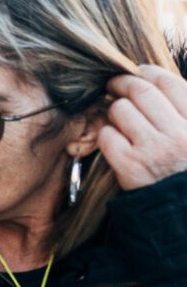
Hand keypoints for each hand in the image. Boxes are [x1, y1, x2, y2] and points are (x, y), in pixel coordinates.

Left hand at [97, 66, 186, 189]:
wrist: (181, 214)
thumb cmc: (185, 171)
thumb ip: (183, 112)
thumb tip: (157, 80)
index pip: (170, 83)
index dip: (150, 72)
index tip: (141, 71)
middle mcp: (179, 135)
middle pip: (141, 91)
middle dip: (123, 83)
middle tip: (116, 84)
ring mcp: (153, 150)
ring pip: (120, 110)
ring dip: (115, 110)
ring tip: (120, 118)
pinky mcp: (130, 166)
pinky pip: (106, 135)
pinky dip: (107, 135)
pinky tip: (116, 142)